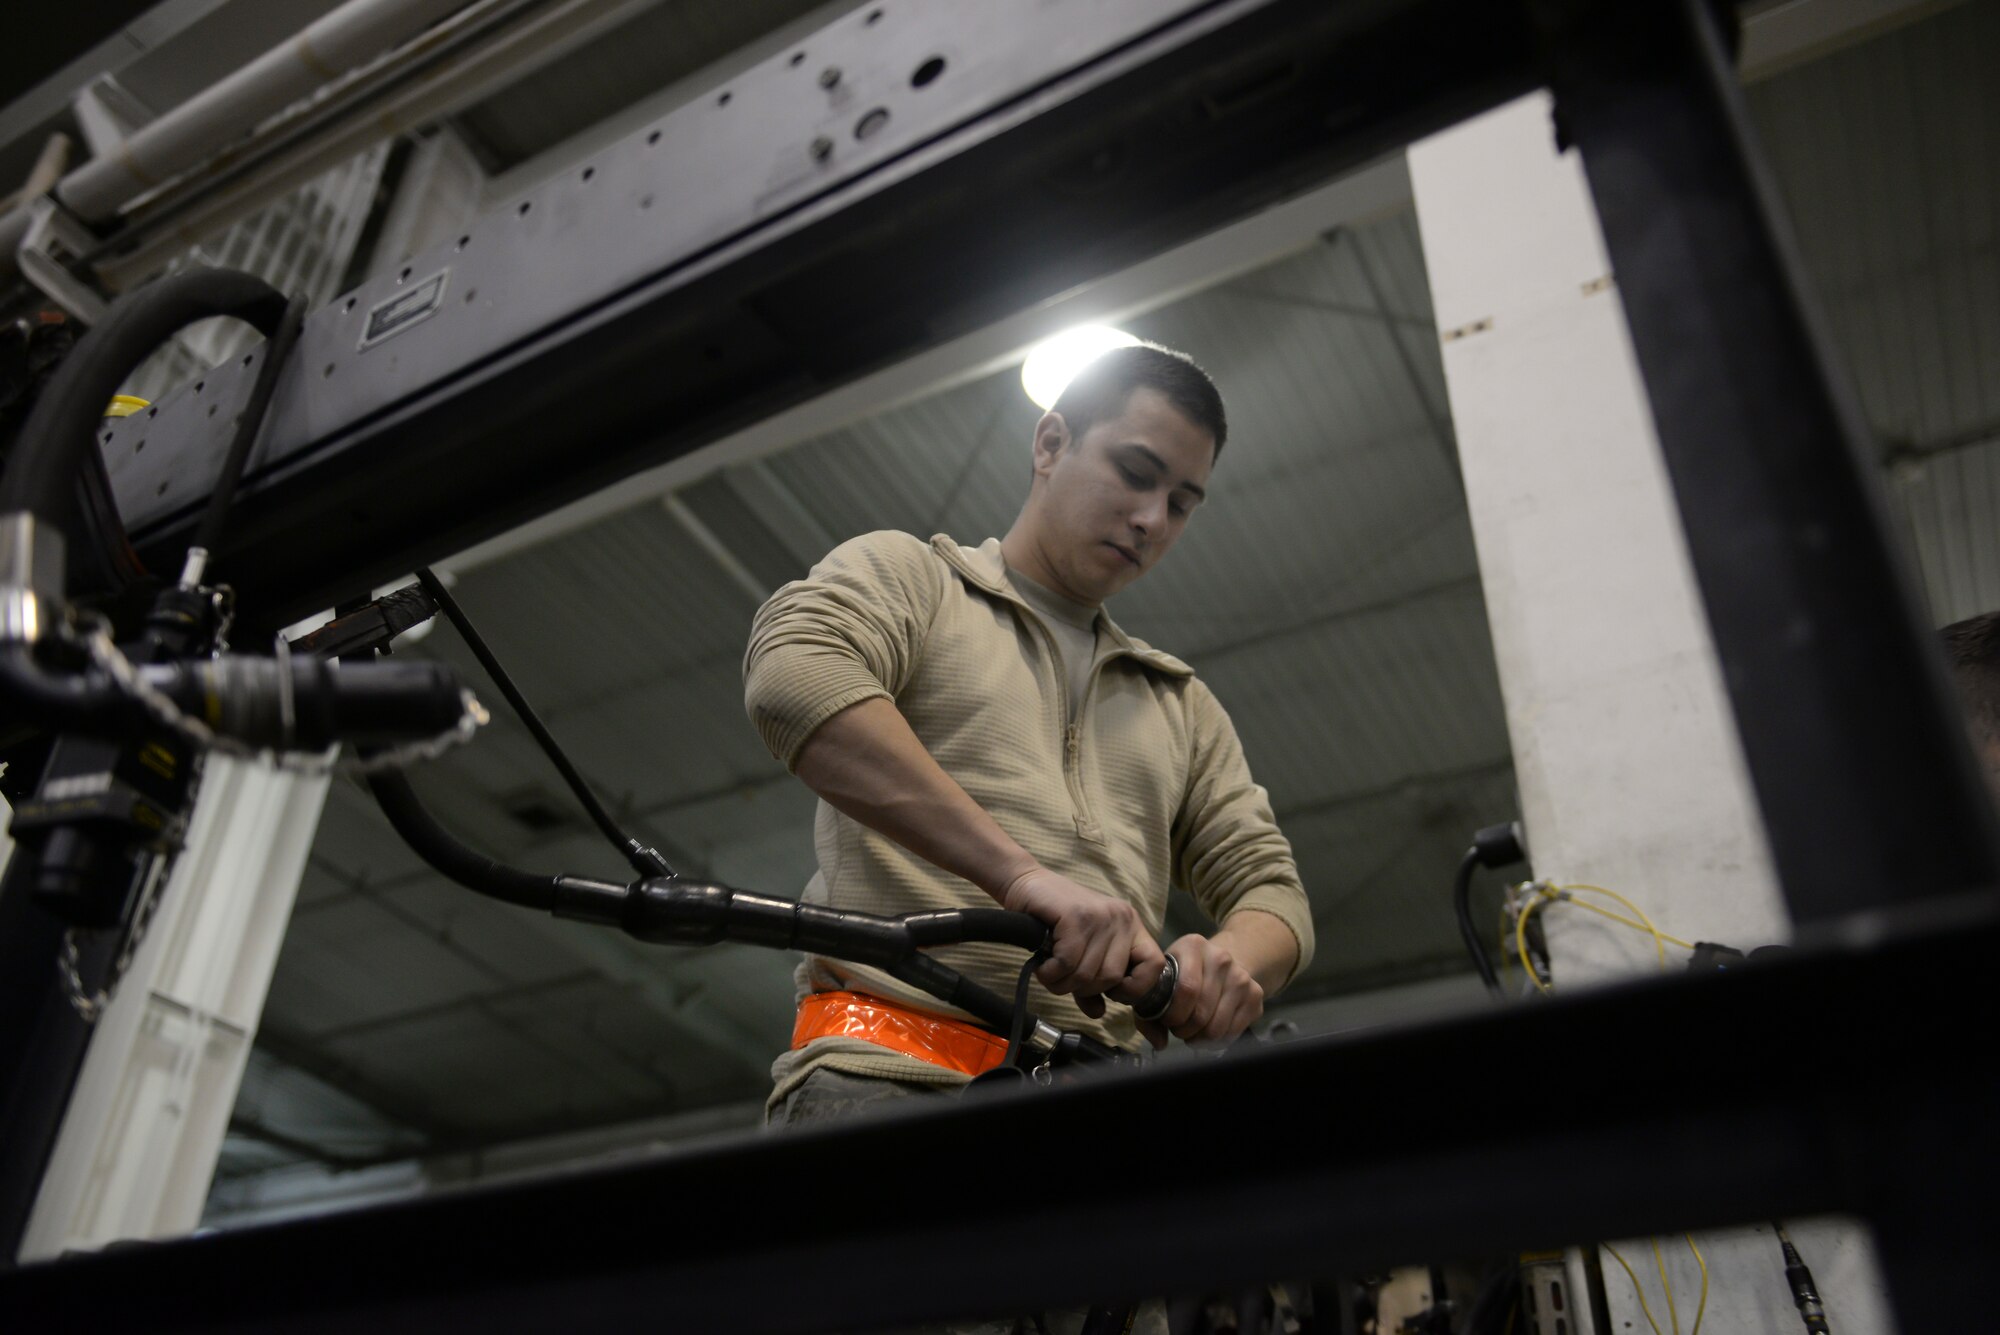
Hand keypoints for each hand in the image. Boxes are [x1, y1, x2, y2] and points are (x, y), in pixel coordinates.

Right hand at [1000, 867, 1165, 1018]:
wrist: (1025, 884)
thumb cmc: (1054, 921)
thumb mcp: (1080, 955)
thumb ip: (1092, 984)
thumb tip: (1098, 1012)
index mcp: (1131, 926)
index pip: (1155, 965)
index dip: (1135, 988)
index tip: (1109, 993)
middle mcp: (1122, 918)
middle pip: (1112, 978)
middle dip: (1083, 988)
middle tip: (1063, 978)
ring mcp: (1100, 915)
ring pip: (1088, 974)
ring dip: (1061, 983)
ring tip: (1050, 971)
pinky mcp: (1075, 915)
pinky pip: (1067, 962)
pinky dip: (1051, 973)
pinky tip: (1043, 966)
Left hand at [1151, 933, 1264, 1045]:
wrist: (1221, 963)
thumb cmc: (1183, 973)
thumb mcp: (1164, 977)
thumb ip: (1150, 1006)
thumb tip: (1158, 1042)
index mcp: (1193, 945)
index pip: (1187, 989)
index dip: (1174, 1015)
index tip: (1167, 1022)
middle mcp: (1221, 957)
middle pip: (1201, 1011)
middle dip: (1185, 1030)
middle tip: (1179, 1030)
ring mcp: (1241, 976)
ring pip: (1218, 1026)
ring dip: (1201, 1038)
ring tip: (1192, 1032)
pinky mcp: (1256, 994)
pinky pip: (1233, 1032)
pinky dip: (1218, 1041)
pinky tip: (1208, 1032)